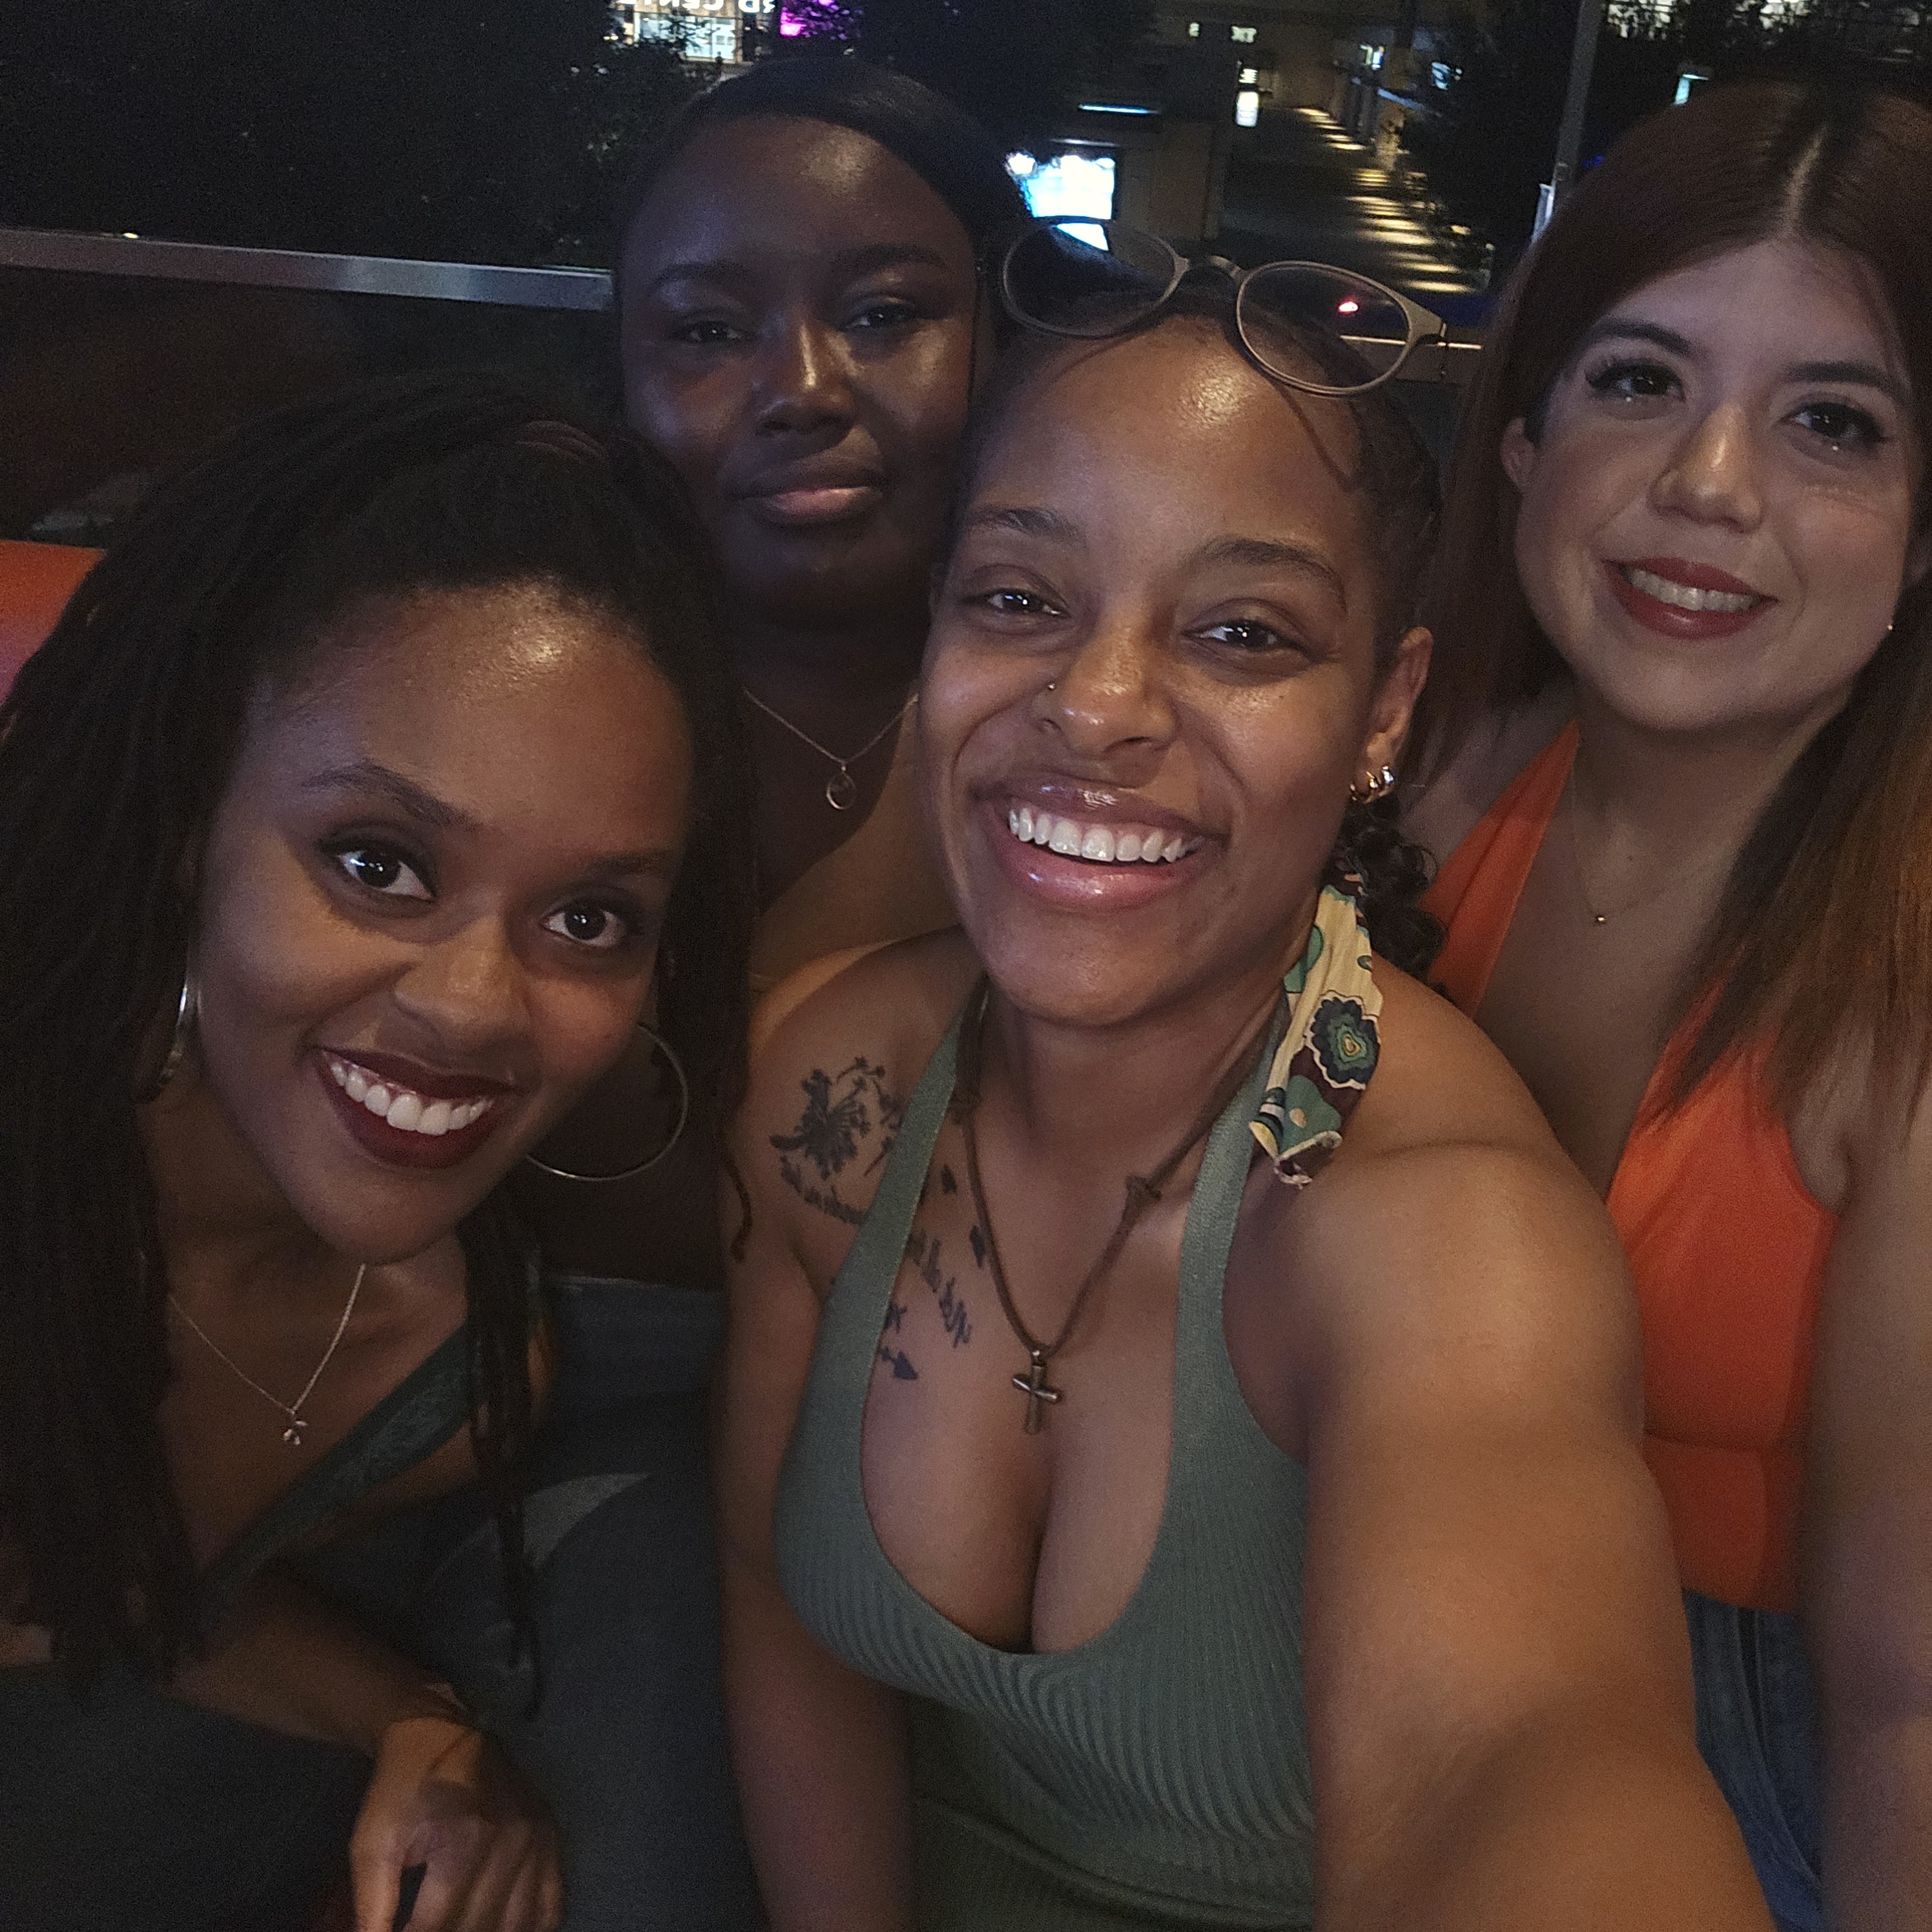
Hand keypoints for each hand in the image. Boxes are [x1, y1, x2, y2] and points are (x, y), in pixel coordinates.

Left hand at [350, 1712, 561, 1931]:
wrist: (441, 1732)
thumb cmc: (402, 1788)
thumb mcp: (372, 1844)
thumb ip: (372, 1907)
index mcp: (464, 1845)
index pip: (436, 1928)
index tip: (398, 1931)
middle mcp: (511, 1846)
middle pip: (476, 1929)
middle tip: (424, 1921)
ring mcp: (538, 1843)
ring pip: (516, 1925)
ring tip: (458, 1922)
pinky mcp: (550, 1838)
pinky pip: (550, 1906)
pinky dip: (526, 1926)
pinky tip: (501, 1926)